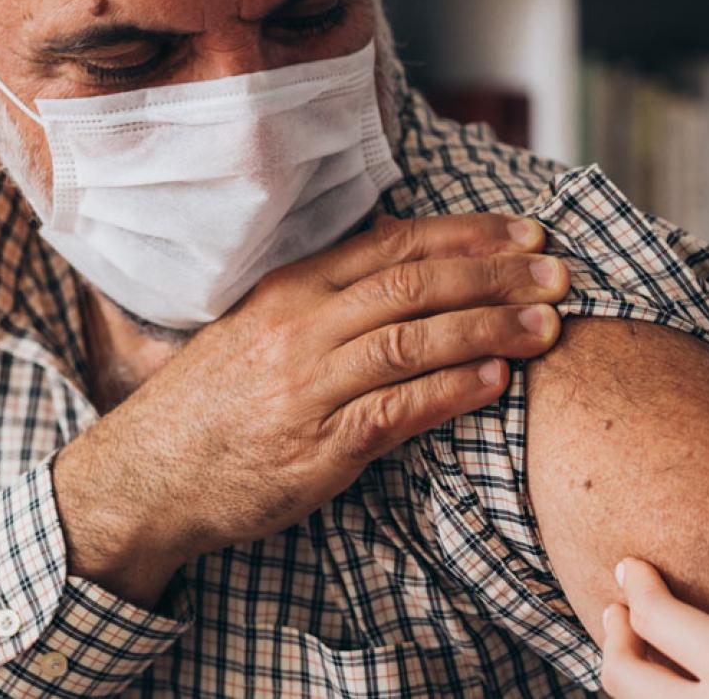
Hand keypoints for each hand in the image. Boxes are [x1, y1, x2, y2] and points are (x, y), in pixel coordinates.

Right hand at [54, 214, 568, 606]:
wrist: (148, 475)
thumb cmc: (217, 398)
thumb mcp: (263, 324)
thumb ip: (333, 294)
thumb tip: (417, 264)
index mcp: (295, 286)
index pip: (398, 243)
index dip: (471, 235)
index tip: (529, 234)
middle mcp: (303, 325)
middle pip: (417, 284)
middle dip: (499, 277)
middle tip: (561, 276)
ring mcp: (309, 385)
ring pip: (414, 341)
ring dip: (490, 329)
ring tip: (548, 327)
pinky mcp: (317, 446)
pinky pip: (396, 410)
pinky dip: (451, 392)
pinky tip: (497, 381)